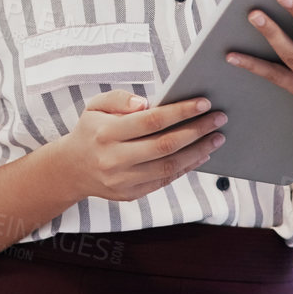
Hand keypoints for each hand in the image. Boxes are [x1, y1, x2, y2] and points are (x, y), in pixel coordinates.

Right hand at [52, 89, 226, 201]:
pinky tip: (201, 154)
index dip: (180, 112)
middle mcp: (114, 159)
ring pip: (169, 167)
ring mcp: (123, 180)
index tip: (204, 103)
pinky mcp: (130, 195)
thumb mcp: (95, 106)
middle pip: (165, 145)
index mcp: (106, 132)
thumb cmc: (91, 130)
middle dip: (197, 131)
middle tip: (220, 118)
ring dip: (198, 152)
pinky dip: (186, 167)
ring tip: (217, 138)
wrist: (72, 169)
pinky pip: (164, 180)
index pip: (151, 121)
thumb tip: (147, 103)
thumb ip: (119, 98)